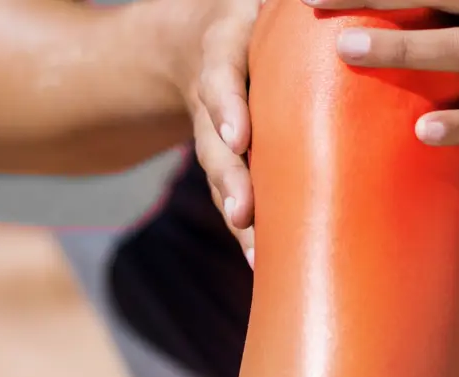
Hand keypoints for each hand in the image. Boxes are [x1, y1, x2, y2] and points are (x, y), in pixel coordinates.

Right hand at [170, 0, 262, 262]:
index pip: (220, 75)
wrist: (195, 36)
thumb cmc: (257, 8)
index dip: (226, 107)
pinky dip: (249, 232)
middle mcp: (216, 92)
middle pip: (214, 141)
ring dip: (238, 216)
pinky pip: (238, 194)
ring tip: (255, 255)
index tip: (238, 136)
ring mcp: (218, 130)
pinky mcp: (232, 158)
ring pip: (222, 175)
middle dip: (228, 179)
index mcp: (226, 46)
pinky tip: (264, 268)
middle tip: (242, 214)